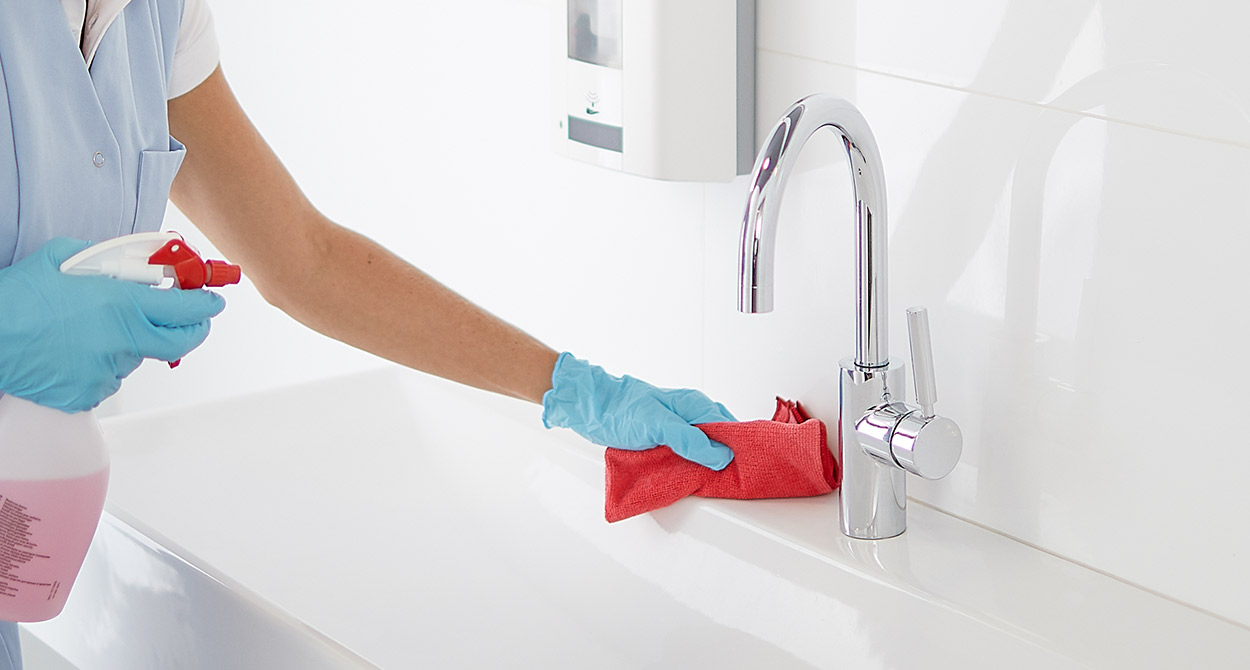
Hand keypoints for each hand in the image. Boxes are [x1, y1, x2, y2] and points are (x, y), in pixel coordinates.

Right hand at [0, 238, 225, 411]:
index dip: (206, 305)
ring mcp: (107, 371)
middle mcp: (122, 340)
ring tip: (89, 331)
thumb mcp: (64, 259)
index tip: (213, 301)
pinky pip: (106, 379)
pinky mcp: (87, 393)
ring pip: (134, 357)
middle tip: (190, 321)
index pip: (187, 309)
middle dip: (191, 330)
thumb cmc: (18, 299)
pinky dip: (98, 365)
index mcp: (123, 305)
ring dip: (127, 344)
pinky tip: (74, 352)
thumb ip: (105, 260)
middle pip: (179, 343)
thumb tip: (127, 264)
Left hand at [541, 353, 736, 469]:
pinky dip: (689, 466)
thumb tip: (722, 456)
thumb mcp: (659, 426)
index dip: (736, 450)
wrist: (591, 408)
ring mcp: (678, 428)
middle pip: (718, 441)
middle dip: (722, 461)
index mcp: (695, 405)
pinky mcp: (666, 439)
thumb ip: (690, 440)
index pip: (729, 428)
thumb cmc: (622, 411)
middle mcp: (690, 415)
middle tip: (726, 483)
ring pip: (702, 450)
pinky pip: (686, 455)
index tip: (742, 472)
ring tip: (709, 485)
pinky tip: (689, 478)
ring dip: (704, 466)